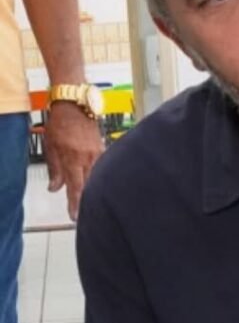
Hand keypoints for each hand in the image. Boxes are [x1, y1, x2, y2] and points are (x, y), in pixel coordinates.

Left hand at [43, 103, 103, 220]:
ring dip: (95, 189)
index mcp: (73, 159)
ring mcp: (98, 154)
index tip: (75, 216)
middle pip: (89, 185)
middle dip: (87, 200)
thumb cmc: (61, 123)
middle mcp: (88, 158)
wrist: (76, 105)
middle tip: (85, 214)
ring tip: (94, 201)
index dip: (75, 203)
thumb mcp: (50, 147)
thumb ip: (55, 169)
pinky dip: (101, 176)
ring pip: (98, 177)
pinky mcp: (104, 149)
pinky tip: (101, 182)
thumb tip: (55, 188)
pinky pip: (103, 166)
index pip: (75, 187)